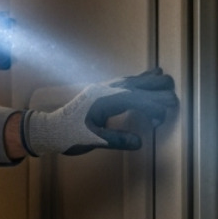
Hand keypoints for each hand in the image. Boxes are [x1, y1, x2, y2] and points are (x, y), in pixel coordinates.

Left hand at [22, 69, 177, 156]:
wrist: (51, 128)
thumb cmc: (70, 135)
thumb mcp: (93, 140)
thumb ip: (117, 140)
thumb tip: (141, 142)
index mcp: (111, 99)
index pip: (146, 99)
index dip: (159, 111)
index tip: (157, 124)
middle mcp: (113, 88)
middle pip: (152, 83)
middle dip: (165, 96)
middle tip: (165, 113)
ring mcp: (111, 85)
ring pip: (144, 78)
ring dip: (159, 87)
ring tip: (166, 97)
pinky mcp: (108, 87)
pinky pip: (134, 79)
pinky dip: (148, 80)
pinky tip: (154, 76)